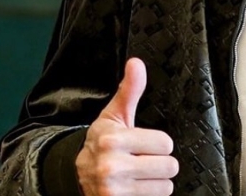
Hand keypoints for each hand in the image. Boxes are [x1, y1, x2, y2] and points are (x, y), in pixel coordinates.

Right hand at [75, 57, 178, 195]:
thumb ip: (130, 89)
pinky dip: (149, 195)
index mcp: (113, 141)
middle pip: (169, 166)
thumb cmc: (103, 141)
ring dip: (156, 182)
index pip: (165, 143)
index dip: (158, 143)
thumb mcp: (114, 115)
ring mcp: (114, 191)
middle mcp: (112, 167)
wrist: (76, 174)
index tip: (144, 143)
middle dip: (160, 163)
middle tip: (144, 160)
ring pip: (165, 187)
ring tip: (139, 175)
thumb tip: (136, 63)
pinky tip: (135, 188)